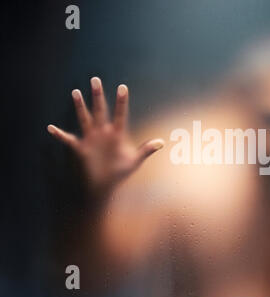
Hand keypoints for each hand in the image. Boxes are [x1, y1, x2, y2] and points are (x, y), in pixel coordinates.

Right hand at [47, 77, 163, 196]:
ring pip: (85, 119)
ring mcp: (91, 139)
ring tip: (76, 92)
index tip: (122, 87)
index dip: (121, 102)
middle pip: (100, 111)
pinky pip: (69, 140)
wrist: (105, 186)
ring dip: (80, 107)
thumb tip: (162, 142)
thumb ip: (146, 150)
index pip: (120, 115)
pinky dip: (60, 135)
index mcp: (117, 134)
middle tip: (95, 79)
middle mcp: (103, 133)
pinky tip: (51, 128)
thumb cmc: (120, 172)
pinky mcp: (81, 149)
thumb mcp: (134, 161)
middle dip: (98, 96)